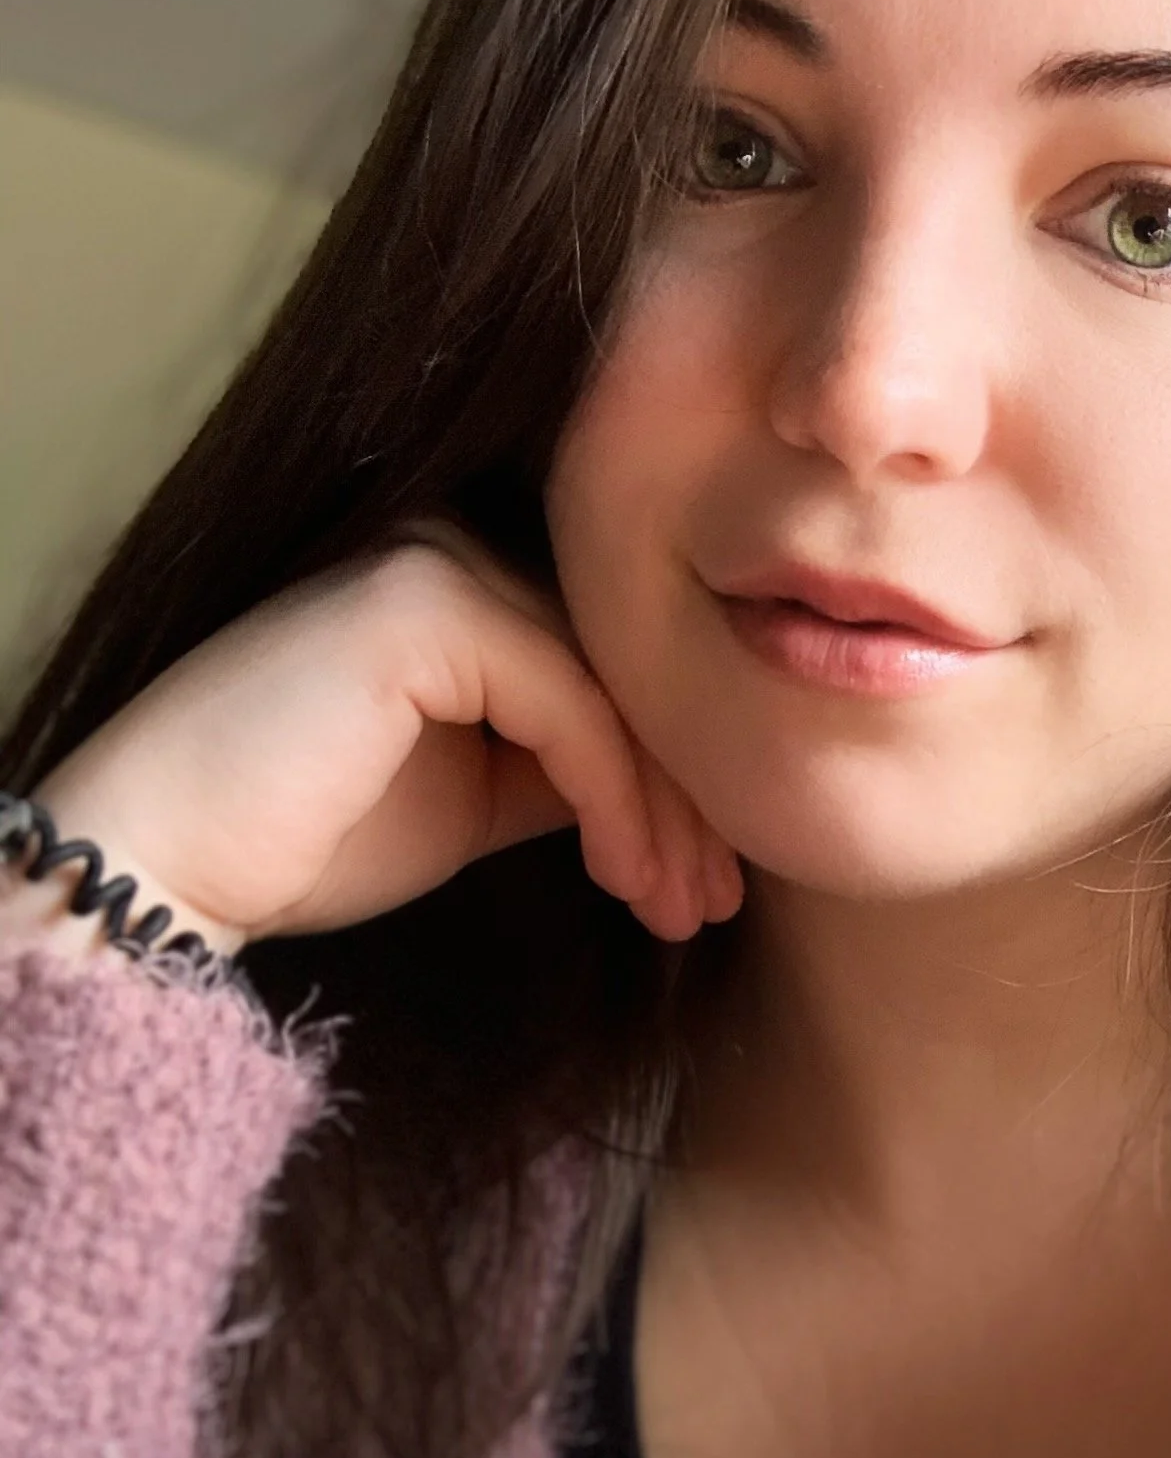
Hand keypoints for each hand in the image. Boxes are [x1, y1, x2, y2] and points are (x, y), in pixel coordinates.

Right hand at [14, 518, 742, 955]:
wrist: (166, 862)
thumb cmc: (304, 837)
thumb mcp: (476, 798)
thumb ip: (564, 766)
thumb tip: (676, 787)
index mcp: (466, 581)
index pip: (612, 670)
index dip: (675, 776)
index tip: (713, 882)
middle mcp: (457, 546)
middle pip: (626, 673)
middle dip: (686, 801)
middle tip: (718, 903)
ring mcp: (438, 561)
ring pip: (613, 693)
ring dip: (663, 814)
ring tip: (687, 910)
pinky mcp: (426, 605)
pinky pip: (570, 707)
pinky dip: (617, 799)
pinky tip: (626, 876)